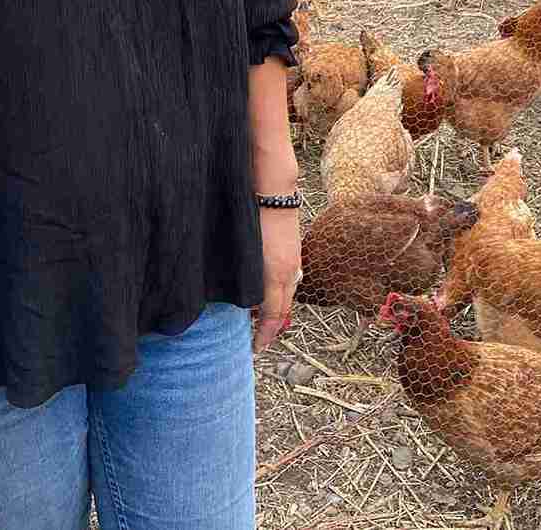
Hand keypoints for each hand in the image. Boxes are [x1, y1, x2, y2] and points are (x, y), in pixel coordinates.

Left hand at [252, 207, 301, 354]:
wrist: (273, 191)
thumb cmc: (253, 219)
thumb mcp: (247, 255)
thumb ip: (248, 281)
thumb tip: (246, 304)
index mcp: (277, 276)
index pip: (275, 316)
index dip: (265, 335)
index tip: (256, 348)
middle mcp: (289, 272)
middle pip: (284, 308)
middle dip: (273, 327)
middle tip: (259, 340)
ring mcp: (293, 261)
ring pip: (287, 294)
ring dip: (277, 310)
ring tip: (262, 320)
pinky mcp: (293, 252)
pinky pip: (289, 281)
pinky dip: (280, 293)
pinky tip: (269, 292)